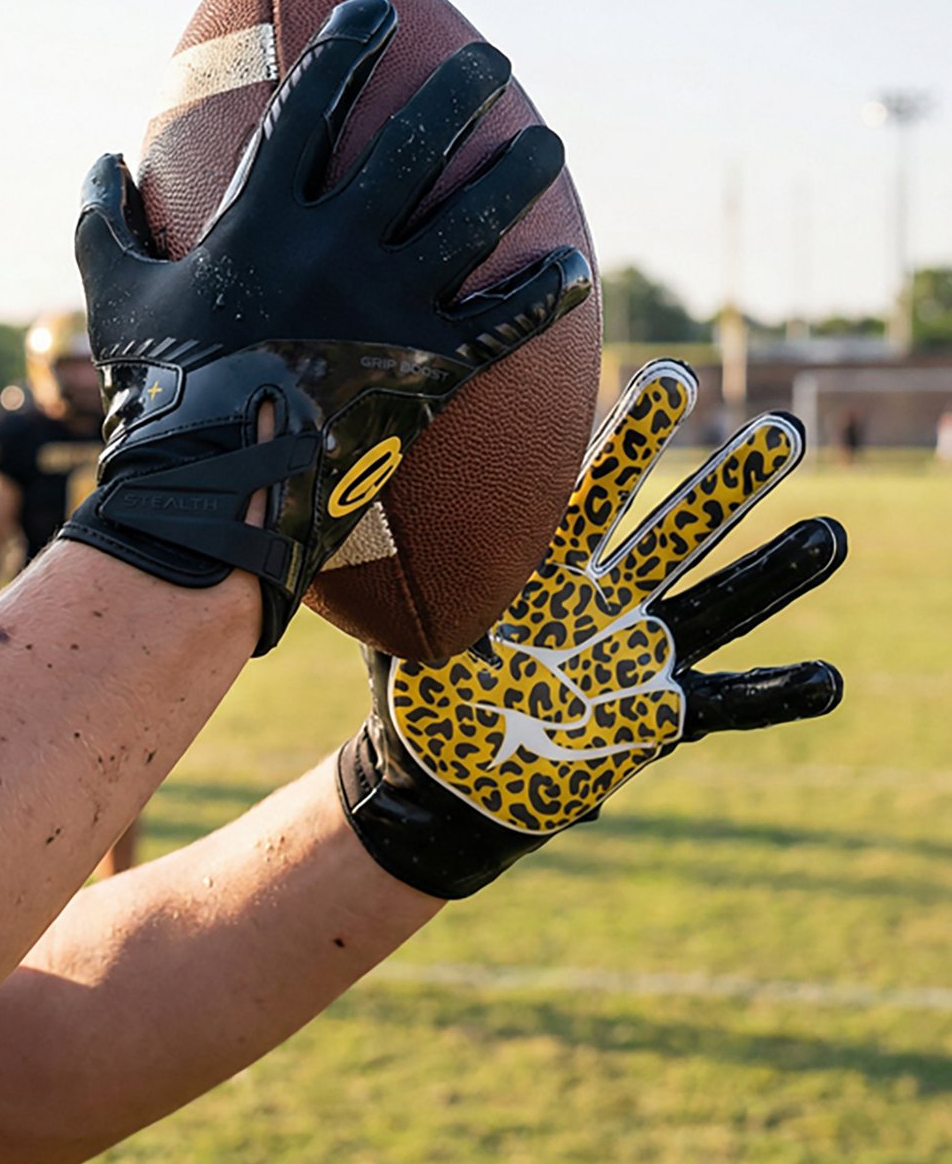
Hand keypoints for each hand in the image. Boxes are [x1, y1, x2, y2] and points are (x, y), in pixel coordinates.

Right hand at [59, 0, 591, 652]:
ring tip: (546, 143)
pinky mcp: (426, 371)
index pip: (311, 106)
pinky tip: (573, 266)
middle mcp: (333, 251)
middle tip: (489, 64)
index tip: (376, 13)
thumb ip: (104, 224)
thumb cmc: (156, 399)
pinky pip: (501, 324)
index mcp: (258, 224)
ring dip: (519, 173)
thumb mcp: (114, 302)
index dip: (346, 47)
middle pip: (415, 145)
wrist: (207, 502)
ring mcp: (386, 310)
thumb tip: (101, 158)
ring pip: (474, 219)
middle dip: (461, 90)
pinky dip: (541, 294)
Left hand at [339, 358, 846, 897]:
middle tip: (780, 430)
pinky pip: (728, 706)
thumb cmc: (417, 693)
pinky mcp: (656, 718)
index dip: (632, 441)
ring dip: (772, 573)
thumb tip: (333, 487)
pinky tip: (830, 678)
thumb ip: (382, 562)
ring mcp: (637, 655)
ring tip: (831, 533)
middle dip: (727, 484)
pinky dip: (776, 696)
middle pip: (675, 531)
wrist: (439, 782)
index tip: (671, 381)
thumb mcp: (395, 623)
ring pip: (716, 604)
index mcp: (543, 569)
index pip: (592, 490)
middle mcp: (604, 599)